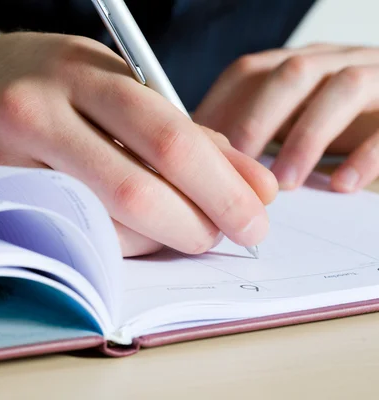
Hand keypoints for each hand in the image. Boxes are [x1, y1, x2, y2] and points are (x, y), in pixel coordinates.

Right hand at [0, 32, 276, 256]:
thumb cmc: (45, 81)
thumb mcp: (113, 83)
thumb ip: (184, 132)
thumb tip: (252, 185)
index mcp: (79, 72)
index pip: (167, 135)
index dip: (221, 184)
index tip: (258, 212)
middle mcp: (37, 112)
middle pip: (136, 190)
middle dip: (199, 224)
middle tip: (232, 235)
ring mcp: (5, 159)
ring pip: (103, 224)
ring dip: (160, 238)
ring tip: (183, 227)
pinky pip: (71, 236)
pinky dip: (119, 241)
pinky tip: (137, 230)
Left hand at [194, 44, 378, 192]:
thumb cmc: (341, 116)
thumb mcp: (295, 114)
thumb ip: (261, 126)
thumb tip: (208, 160)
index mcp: (297, 62)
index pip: (249, 70)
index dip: (221, 107)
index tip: (203, 150)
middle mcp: (334, 61)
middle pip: (292, 74)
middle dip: (259, 121)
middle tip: (237, 170)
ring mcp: (374, 75)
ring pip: (343, 89)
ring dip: (307, 138)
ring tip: (284, 183)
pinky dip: (366, 155)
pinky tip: (342, 184)